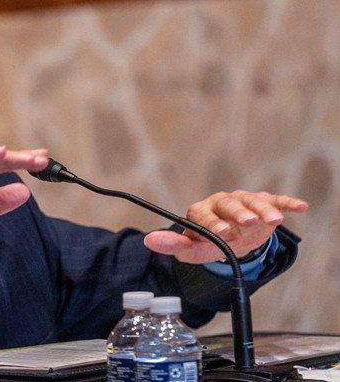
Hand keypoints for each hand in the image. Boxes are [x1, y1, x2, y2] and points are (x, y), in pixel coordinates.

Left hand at [143, 190, 307, 263]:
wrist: (232, 239)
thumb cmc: (210, 242)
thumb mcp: (193, 249)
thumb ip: (173, 245)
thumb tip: (149, 240)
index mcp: (202, 211)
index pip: (203, 214)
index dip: (212, 222)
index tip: (222, 232)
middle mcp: (221, 202)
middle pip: (229, 204)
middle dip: (238, 213)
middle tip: (247, 222)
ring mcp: (243, 201)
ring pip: (252, 200)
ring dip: (263, 209)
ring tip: (273, 220)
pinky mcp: (264, 202)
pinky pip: (275, 199)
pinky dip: (286, 202)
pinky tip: (299, 207)